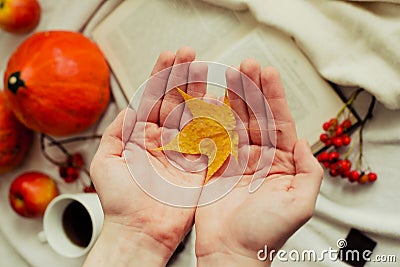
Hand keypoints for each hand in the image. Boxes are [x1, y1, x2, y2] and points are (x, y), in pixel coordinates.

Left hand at [84, 47, 207, 266]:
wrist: (141, 231)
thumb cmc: (120, 202)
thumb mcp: (106, 162)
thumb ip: (117, 132)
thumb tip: (130, 108)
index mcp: (141, 136)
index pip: (153, 99)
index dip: (161, 77)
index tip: (169, 57)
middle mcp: (163, 140)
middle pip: (175, 101)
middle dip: (182, 77)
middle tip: (190, 56)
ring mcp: (183, 150)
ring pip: (193, 114)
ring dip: (199, 92)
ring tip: (204, 71)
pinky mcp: (199, 165)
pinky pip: (209, 138)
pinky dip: (215, 121)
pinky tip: (219, 102)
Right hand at [195, 59, 322, 265]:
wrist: (231, 251)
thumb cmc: (265, 232)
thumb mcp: (301, 203)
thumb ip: (309, 171)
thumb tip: (305, 142)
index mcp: (281, 163)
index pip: (279, 122)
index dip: (274, 97)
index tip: (268, 74)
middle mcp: (259, 158)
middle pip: (256, 116)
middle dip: (252, 89)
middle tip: (247, 65)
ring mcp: (236, 159)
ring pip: (235, 121)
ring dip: (233, 97)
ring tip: (230, 74)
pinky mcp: (215, 165)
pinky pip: (215, 136)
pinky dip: (213, 118)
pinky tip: (213, 99)